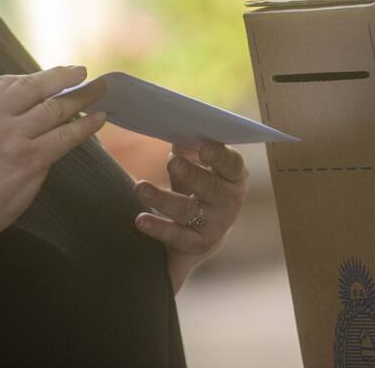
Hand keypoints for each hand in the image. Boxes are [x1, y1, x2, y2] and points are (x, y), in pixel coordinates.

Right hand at [0, 66, 107, 239]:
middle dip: (62, 75)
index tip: (52, 78)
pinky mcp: (31, 159)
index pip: (5, 82)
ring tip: (99, 89)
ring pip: (54, 108)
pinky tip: (98, 118)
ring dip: (82, 96)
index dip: (33, 78)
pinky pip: (66, 135)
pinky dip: (86, 125)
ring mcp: (12, 138)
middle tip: (82, 71)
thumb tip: (32, 101)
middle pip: (33, 86)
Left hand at [133, 143, 247, 285]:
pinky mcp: (197, 244)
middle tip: (173, 163)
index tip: (204, 148)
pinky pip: (176, 235)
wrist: (204, 230)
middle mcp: (229, 201)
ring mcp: (215, 224)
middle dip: (192, 174)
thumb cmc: (199, 183)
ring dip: (162, 198)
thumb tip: (174, 129)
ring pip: (188, 210)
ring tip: (140, 187)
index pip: (231, 164)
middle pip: (210, 187)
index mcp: (234, 175)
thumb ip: (188, 146)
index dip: (219, 156)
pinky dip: (157, 227)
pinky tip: (141, 219)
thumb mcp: (197, 164)